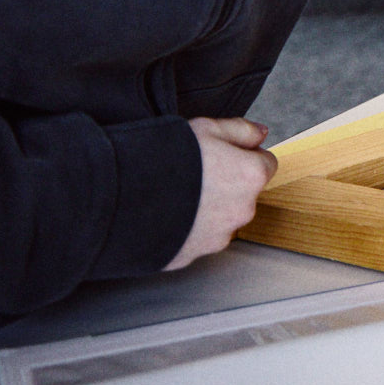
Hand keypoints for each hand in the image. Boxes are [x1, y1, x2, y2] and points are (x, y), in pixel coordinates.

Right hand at [164, 116, 277, 269]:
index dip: (242, 156)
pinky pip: (195, 239)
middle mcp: (241, 211)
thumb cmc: (164, 158)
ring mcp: (216, 237)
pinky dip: (187, 229)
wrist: (119, 198)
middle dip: (226, 184)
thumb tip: (261, 134)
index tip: (220, 154)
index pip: (264, 164)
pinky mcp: (191, 256)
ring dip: (207, 209)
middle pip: (243, 194)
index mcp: (251, 177)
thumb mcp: (206, 128)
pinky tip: (166, 215)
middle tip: (194, 173)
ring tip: (176, 194)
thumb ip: (241, 130)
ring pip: (220, 219)